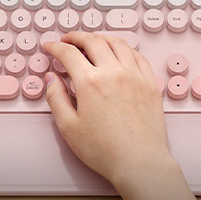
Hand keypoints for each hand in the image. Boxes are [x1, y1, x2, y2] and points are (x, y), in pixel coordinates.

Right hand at [41, 31, 170, 185]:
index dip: (56, 47)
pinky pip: (137, 56)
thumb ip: (56, 98)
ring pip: (117, 43)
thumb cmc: (104, 150)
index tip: (50, 47)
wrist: (139, 162)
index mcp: (90, 82)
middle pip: (93, 41)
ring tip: (92, 42)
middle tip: (68, 40)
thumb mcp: (68, 127)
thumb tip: (51, 79)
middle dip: (77, 37)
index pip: (69, 53)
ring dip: (101, 38)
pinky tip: (119, 53)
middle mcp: (113, 72)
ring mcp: (135, 75)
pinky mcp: (150, 83)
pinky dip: (124, 48)